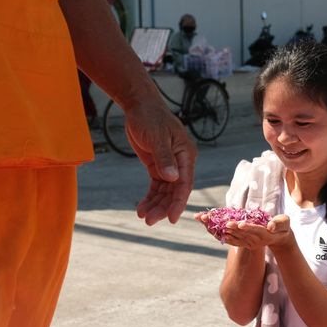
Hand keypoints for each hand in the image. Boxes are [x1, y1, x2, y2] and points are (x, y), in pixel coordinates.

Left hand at [124, 99, 196, 224]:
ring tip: (143, 217)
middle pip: (174, 191)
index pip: (184, 183)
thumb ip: (164, 158)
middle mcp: (181, 163)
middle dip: (163, 207)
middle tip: (149, 221)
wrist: (139, 106)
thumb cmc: (150, 117)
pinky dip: (150, 197)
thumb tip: (172, 178)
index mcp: (186, 155)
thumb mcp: (157, 137)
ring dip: (155, 205)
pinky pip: (156, 186)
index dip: (178, 202)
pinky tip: (142, 207)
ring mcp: (170, 166)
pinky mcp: (158, 166)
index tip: (171, 218)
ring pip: (165, 191)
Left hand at [196, 213, 291, 250]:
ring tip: (202, 218)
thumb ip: (279, 223)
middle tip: (209, 218)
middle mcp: (252, 240)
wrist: (278, 238)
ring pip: (229, 235)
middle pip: (236, 232)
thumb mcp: (284, 223)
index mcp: (263, 234)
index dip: (245, 227)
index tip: (234, 223)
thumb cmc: (282, 227)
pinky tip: (205, 225)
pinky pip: (227, 238)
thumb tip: (270, 226)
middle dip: (222, 225)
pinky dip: (216, 231)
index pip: (253, 230)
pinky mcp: (241, 242)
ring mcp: (246, 242)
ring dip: (215, 227)